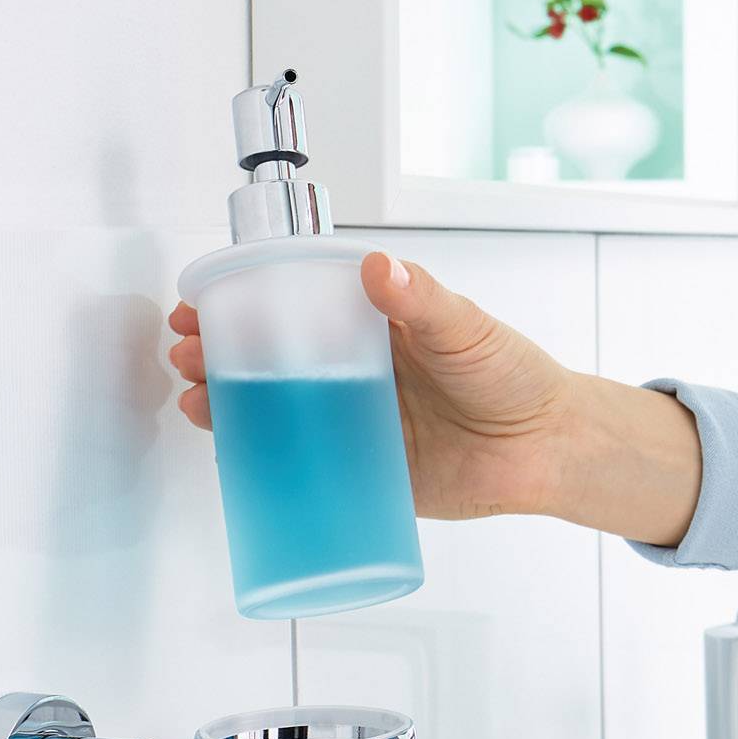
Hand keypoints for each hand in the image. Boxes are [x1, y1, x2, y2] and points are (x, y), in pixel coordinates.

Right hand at [166, 251, 581, 521]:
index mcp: (375, 328)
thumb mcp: (467, 329)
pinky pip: (300, 467)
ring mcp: (354, 423)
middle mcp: (357, 374)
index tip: (208, 298)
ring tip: (196, 396)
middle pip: (272, 358)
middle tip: (188, 350)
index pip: (297, 307)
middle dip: (219, 353)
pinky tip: (229, 449)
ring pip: (275, 410)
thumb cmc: (516, 378)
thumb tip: (380, 266)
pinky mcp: (361, 473)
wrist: (549, 451)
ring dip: (226, 401)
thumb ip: (424, 300)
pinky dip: (259, 460)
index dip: (247, 301)